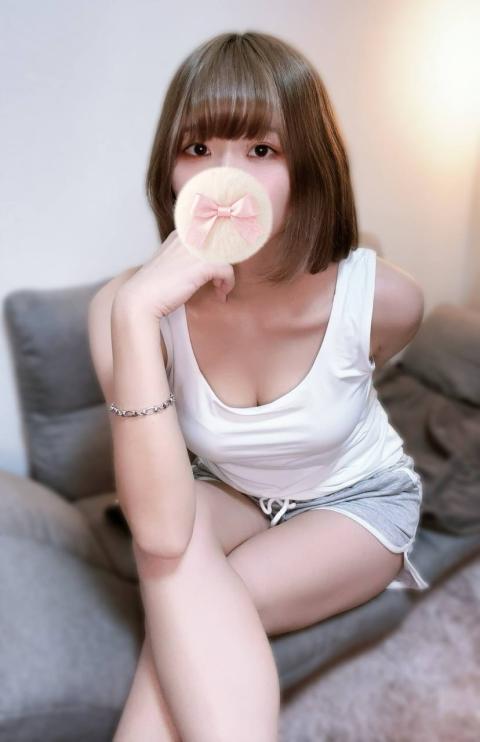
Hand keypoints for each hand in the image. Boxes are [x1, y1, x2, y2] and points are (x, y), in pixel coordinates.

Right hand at [113, 230, 235, 318]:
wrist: (140, 299)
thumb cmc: (155, 286)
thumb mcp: (172, 264)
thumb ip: (187, 258)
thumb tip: (210, 266)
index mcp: (180, 234)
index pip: (212, 228)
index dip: (224, 245)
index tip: (225, 263)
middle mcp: (189, 237)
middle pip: (224, 238)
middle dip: (231, 257)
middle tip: (225, 276)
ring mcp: (195, 250)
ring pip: (228, 253)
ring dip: (228, 272)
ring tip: (221, 287)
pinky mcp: (201, 265)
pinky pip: (227, 269)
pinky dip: (228, 282)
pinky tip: (220, 293)